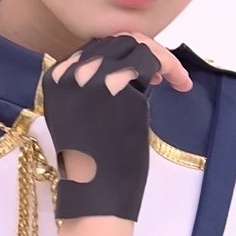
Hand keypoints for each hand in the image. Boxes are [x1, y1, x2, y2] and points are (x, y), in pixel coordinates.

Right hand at [43, 33, 191, 221]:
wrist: (93, 194)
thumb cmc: (93, 165)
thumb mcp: (84, 116)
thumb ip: (93, 88)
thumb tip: (125, 66)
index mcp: (56, 78)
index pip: (96, 48)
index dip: (125, 55)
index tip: (147, 74)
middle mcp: (70, 72)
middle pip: (116, 41)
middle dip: (146, 52)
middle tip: (165, 74)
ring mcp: (91, 77)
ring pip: (135, 45)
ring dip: (161, 57)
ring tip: (174, 78)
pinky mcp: (116, 87)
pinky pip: (150, 60)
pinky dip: (170, 67)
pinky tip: (179, 83)